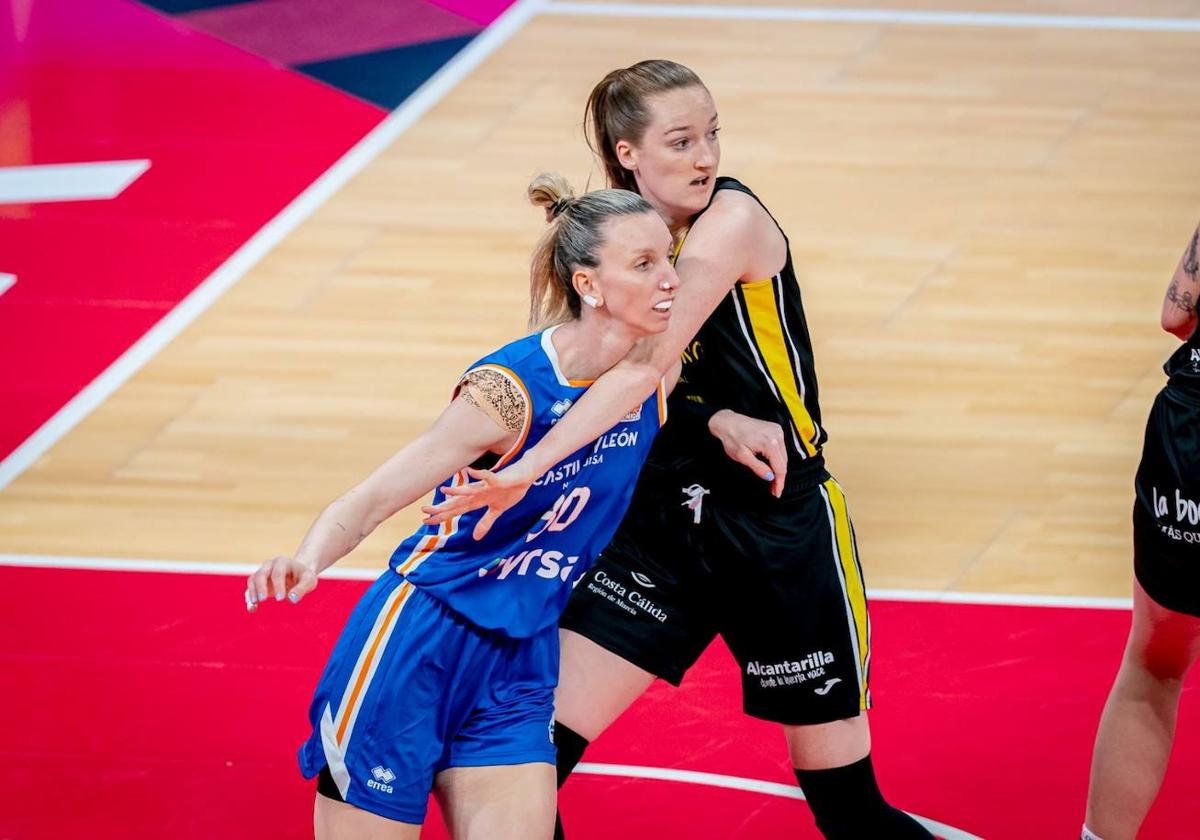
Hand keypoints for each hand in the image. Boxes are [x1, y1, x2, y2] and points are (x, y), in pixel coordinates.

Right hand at [244, 556, 317, 611]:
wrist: (297, 574)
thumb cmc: (304, 577)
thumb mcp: (309, 581)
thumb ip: (302, 589)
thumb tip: (292, 599)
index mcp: (283, 563)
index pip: (278, 573)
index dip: (278, 585)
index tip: (280, 599)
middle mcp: (269, 566)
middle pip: (261, 574)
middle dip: (260, 587)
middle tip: (263, 599)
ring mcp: (262, 574)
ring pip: (252, 580)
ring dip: (252, 592)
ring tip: (254, 606)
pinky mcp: (258, 583)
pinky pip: (250, 589)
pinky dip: (249, 598)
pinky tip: (252, 609)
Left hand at [421, 462, 536, 539]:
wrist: (524, 474)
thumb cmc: (510, 490)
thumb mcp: (497, 511)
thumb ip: (485, 523)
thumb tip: (476, 538)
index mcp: (476, 500)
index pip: (456, 509)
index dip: (441, 515)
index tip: (426, 521)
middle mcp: (477, 492)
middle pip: (458, 501)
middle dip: (442, 507)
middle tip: (424, 510)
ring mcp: (487, 486)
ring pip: (470, 489)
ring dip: (458, 491)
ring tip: (443, 492)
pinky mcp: (498, 479)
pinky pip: (488, 477)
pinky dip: (479, 474)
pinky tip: (469, 472)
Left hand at [708, 409, 787, 497]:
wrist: (727, 422)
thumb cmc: (732, 438)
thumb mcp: (742, 457)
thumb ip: (758, 468)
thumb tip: (770, 477)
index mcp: (770, 442)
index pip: (780, 468)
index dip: (779, 483)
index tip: (777, 493)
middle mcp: (777, 435)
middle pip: (784, 462)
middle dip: (779, 477)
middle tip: (773, 490)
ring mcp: (777, 430)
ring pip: (783, 455)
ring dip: (779, 468)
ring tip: (772, 480)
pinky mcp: (775, 429)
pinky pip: (780, 448)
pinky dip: (777, 457)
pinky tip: (771, 465)